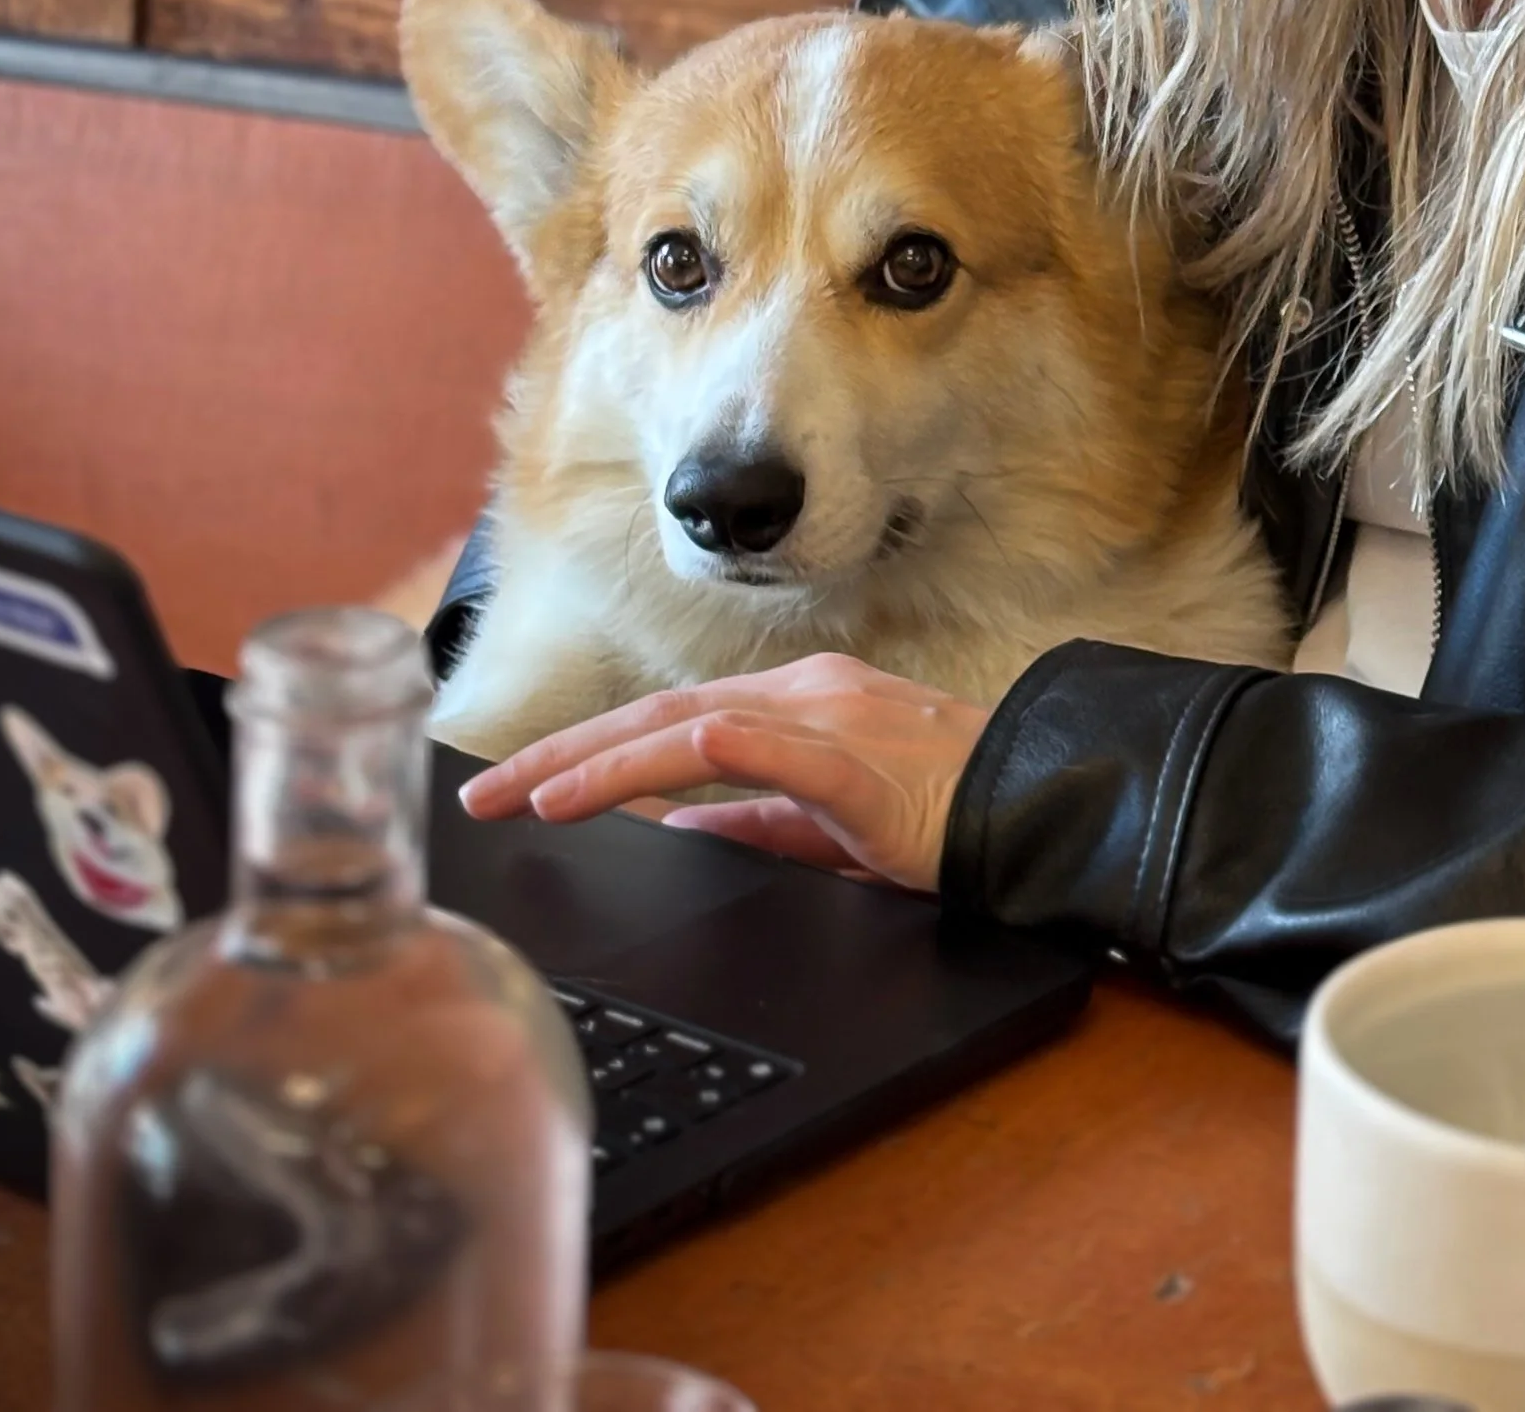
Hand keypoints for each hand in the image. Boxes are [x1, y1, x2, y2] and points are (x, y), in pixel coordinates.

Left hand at [455, 655, 989, 893]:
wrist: (1040, 803)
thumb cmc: (948, 812)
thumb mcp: (832, 821)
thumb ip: (757, 820)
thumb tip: (679, 831)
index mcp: (797, 706)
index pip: (667, 723)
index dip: (586, 752)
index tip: (517, 786)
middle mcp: (802, 693)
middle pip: (656, 715)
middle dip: (562, 753)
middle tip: (484, 791)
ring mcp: (827, 717)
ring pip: (688, 725)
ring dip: (600, 760)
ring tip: (530, 794)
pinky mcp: (853, 759)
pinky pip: (759, 748)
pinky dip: (691, 756)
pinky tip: (643, 772)